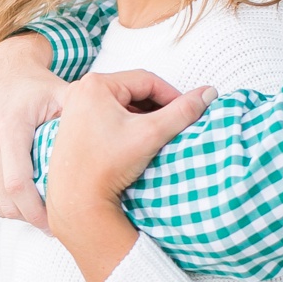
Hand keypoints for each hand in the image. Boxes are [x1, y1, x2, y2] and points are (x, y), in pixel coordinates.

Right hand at [0, 32, 69, 229]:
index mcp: (8, 130)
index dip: (36, 212)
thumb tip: (112, 145)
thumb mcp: (62, 94)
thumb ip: (82, 119)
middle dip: (29, 219)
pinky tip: (23, 200)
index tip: (56, 223)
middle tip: (54, 224)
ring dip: (16, 213)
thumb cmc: (37, 85)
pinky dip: (3, 202)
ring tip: (40, 213)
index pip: (18, 186)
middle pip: (5, 201)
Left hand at [48, 70, 213, 281]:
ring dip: (143, 116)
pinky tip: (137, 143)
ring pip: (122, 104)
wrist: (75, 200)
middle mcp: (81, 89)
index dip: (173, 95)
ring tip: (159, 135)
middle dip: (158, 106)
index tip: (190, 113)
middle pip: (133, 91)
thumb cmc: (106, 166)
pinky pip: (108, 115)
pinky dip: (126, 124)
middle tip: (176, 125)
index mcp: (96, 84)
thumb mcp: (151, 134)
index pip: (147, 80)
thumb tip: (209, 92)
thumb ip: (183, 111)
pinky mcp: (73, 124)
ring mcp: (74, 107)